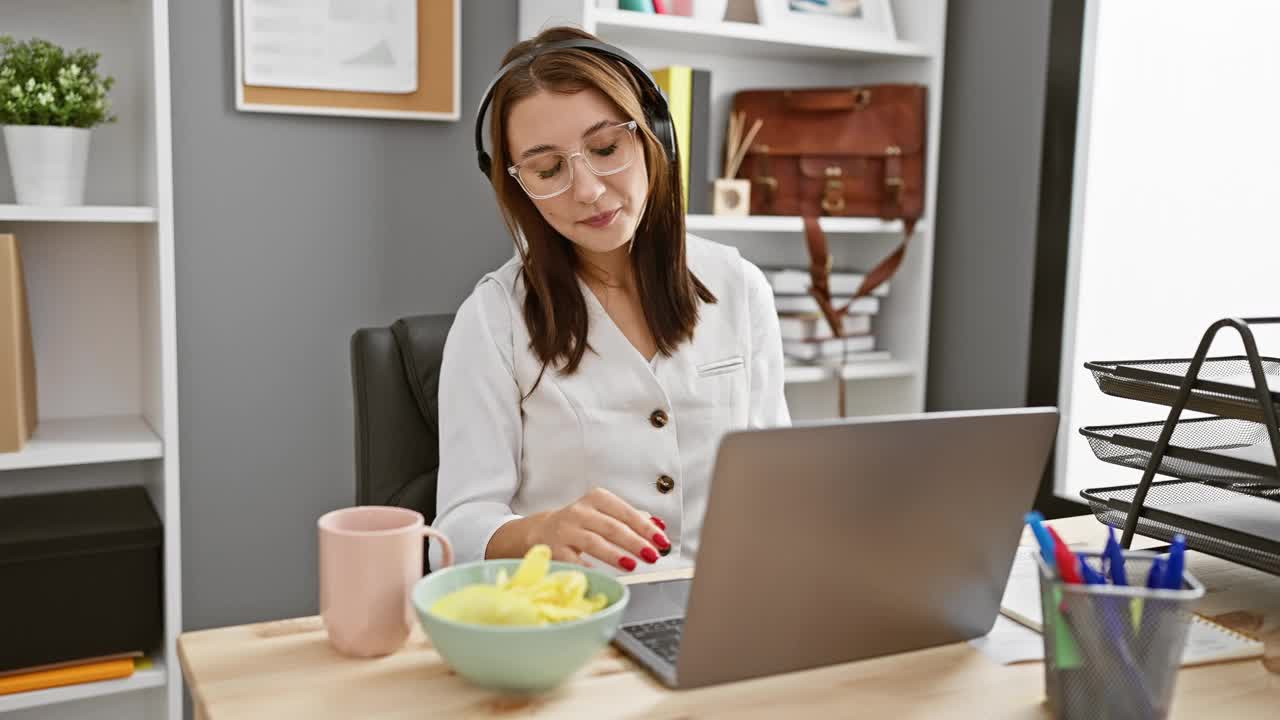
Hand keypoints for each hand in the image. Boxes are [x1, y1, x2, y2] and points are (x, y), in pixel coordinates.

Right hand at [528, 488, 670, 571]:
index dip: (645, 527)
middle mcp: (580, 511)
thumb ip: (631, 519)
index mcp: (597, 499)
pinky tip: (599, 573)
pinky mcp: (554, 548)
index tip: (661, 541)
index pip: (626, 512)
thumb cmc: (581, 523)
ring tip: (631, 565)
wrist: (541, 531)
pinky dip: (586, 566)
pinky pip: (572, 559)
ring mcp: (566, 530)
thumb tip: (658, 526)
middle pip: (612, 527)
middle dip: (635, 542)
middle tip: (652, 555)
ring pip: (593, 541)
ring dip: (614, 554)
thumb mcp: (605, 514)